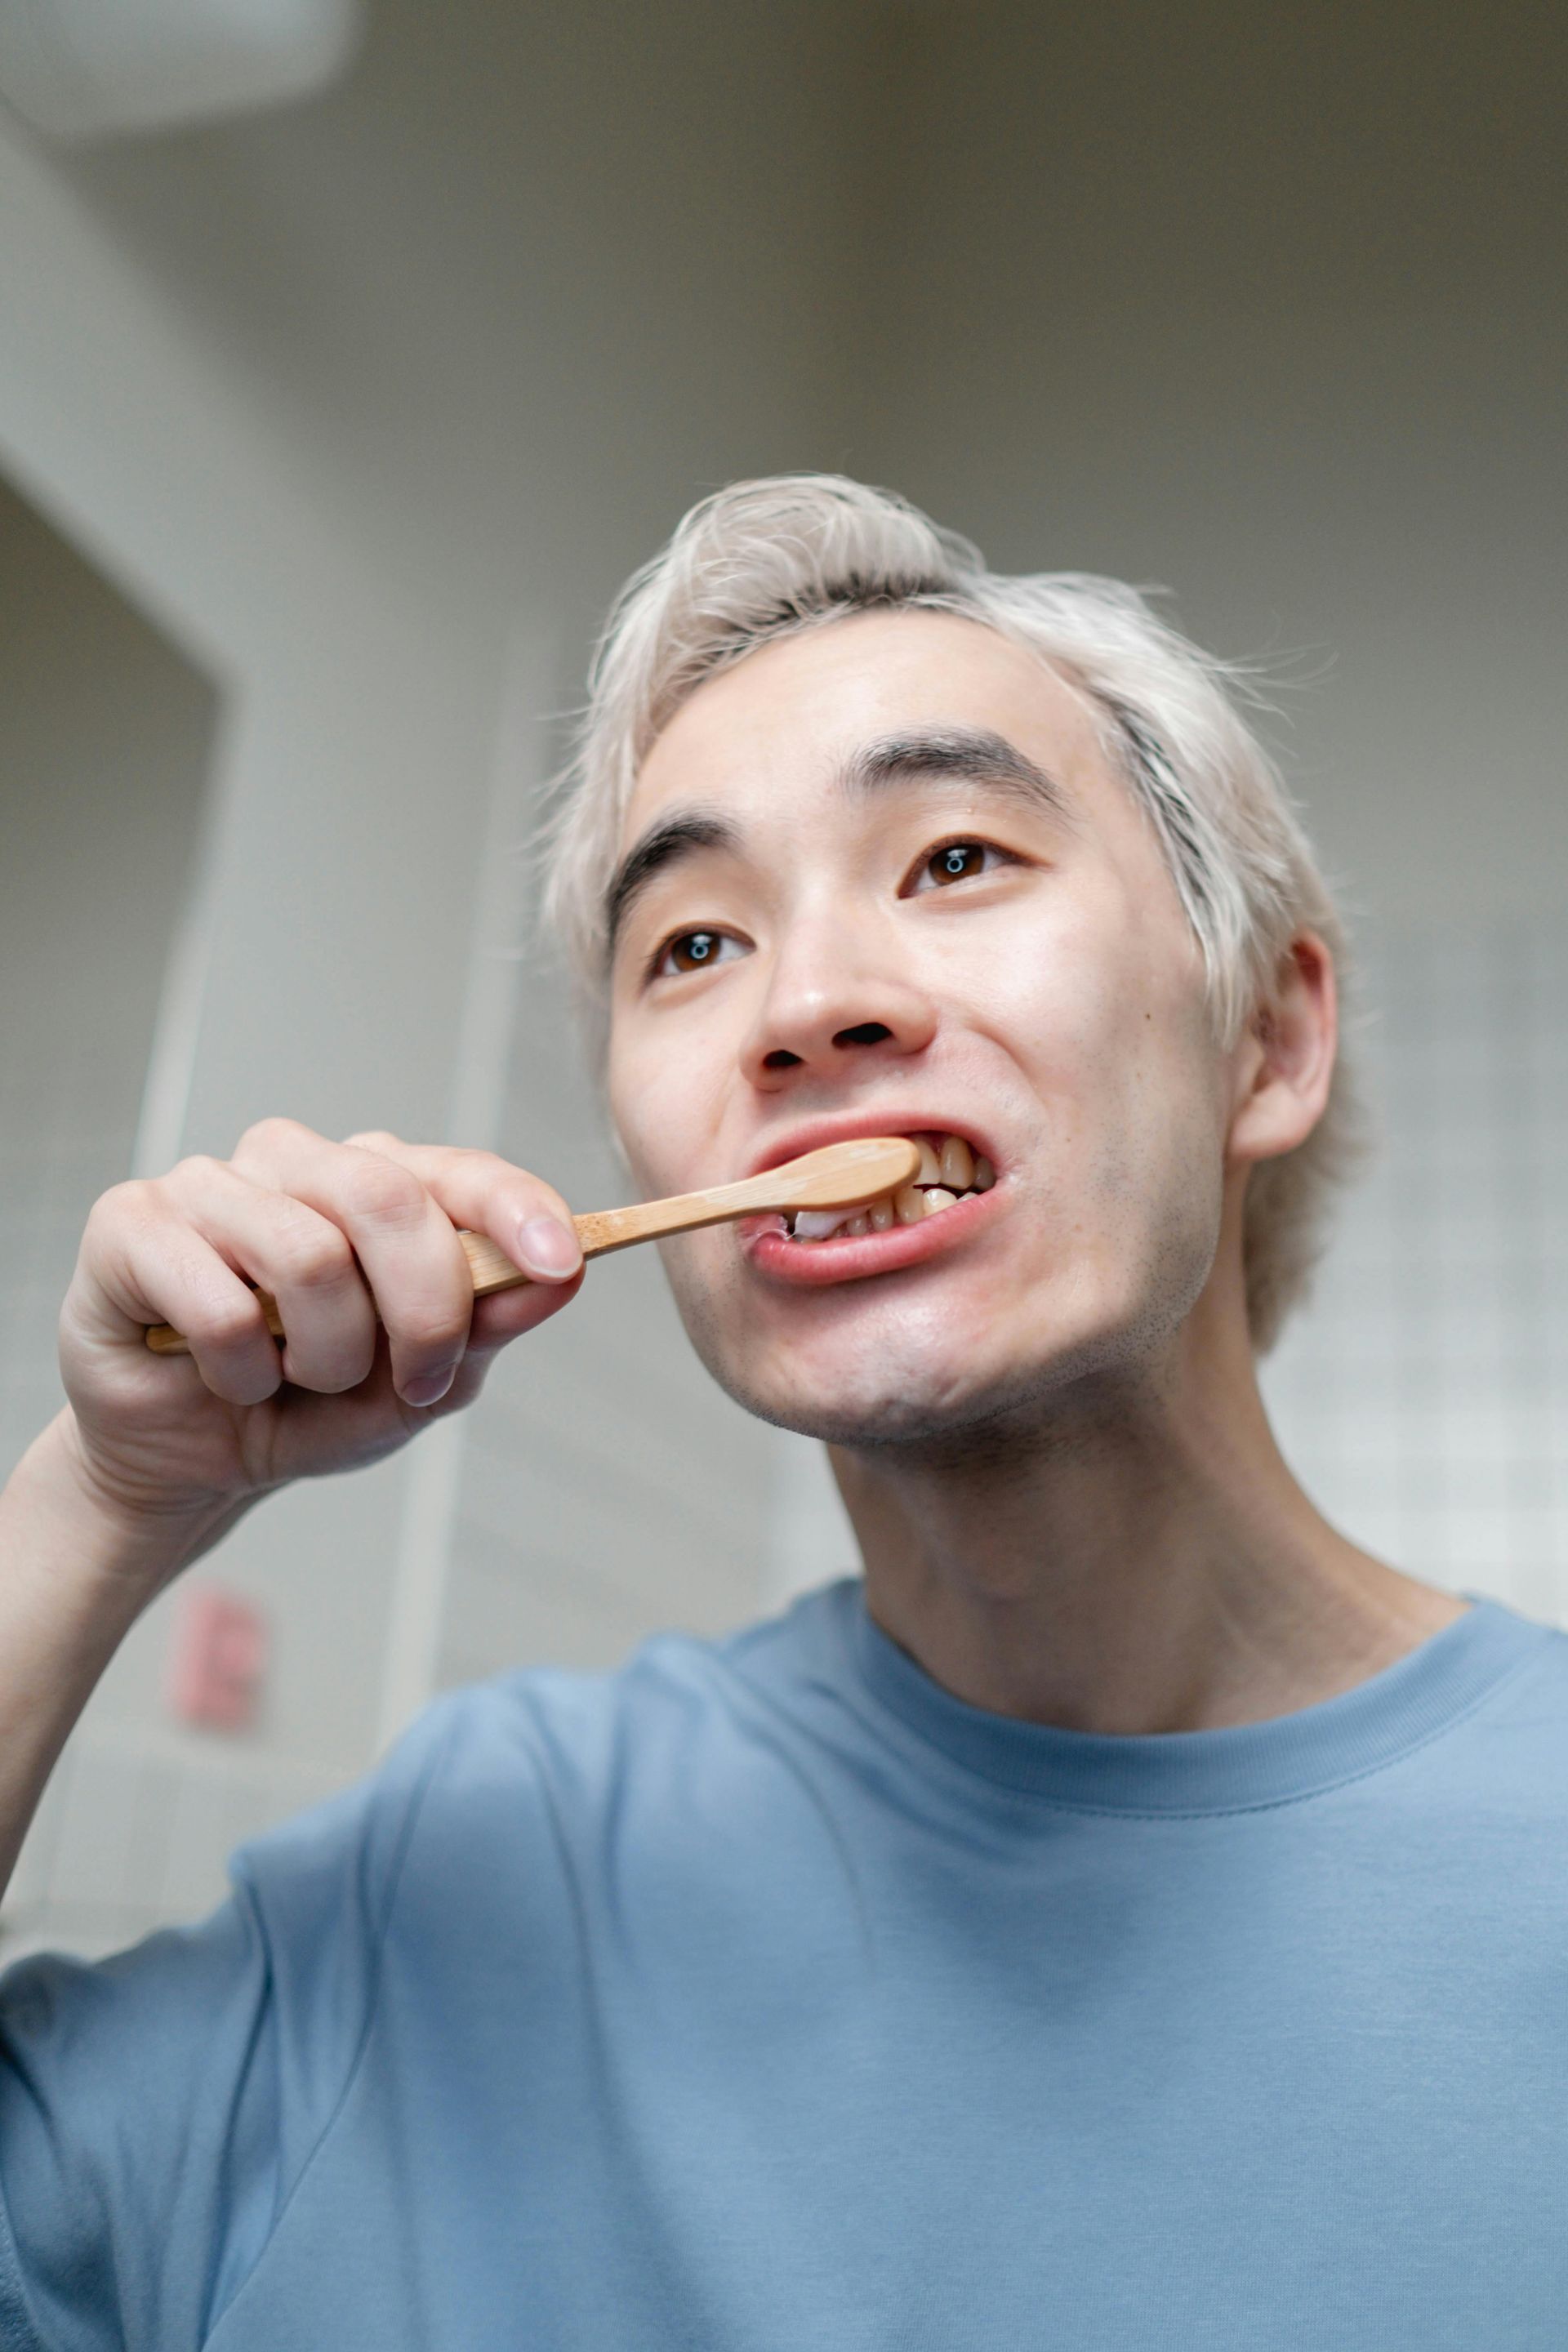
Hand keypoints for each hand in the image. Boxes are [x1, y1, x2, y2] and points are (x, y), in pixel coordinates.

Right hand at [54, 1118, 583, 1553]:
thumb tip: (560, 1279)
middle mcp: (296, 1164)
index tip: (562, 1265)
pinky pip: (220, 1303)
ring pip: (309, 1255)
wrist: (191, 1463)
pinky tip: (229, 1378)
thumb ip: (482, 1327)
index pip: (458, 1170)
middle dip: (421, 1313)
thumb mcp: (417, 1385)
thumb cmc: (306, 1406)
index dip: (516, 1209)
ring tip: (298, 1379)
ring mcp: (210, 1183)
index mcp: (374, 1182)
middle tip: (414, 1382)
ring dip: (325, 1356)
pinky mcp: (133, 1222)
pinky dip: (243, 1371)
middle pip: (389, 1199)